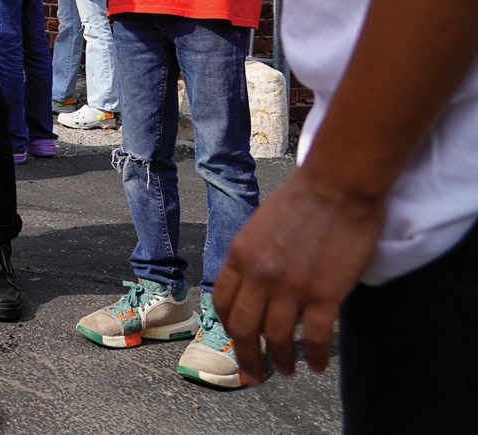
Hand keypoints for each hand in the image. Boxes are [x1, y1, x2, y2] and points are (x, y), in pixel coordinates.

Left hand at [214, 165, 384, 385]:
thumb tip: (252, 287)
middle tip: (254, 376)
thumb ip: (252, 258)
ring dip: (281, 361)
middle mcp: (259, 275)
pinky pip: (313, 339)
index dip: (228, 328)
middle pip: (243, 329)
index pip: (223, 303)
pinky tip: (316, 365)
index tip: (236, 341)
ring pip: (277, 339)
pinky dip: (313, 357)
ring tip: (287, 370)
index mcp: (239, 255)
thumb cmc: (302, 200)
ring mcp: (290, 287)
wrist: (337, 185)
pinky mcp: (323, 295)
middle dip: (246, 358)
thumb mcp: (259, 227)